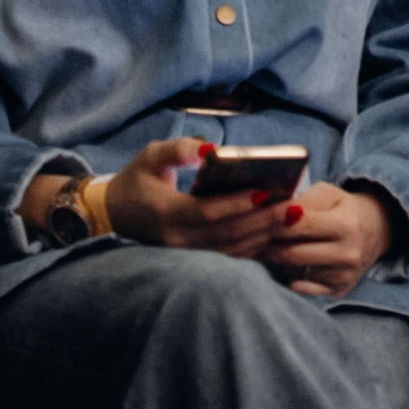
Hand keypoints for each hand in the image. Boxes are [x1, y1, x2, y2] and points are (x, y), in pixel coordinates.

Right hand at [100, 138, 295, 257]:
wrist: (114, 214)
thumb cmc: (137, 179)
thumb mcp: (150, 155)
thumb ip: (177, 149)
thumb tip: (208, 148)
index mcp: (165, 213)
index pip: (206, 212)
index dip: (237, 204)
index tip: (266, 191)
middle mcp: (175, 240)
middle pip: (226, 234)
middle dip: (263, 221)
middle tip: (294, 207)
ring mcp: (184, 255)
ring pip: (230, 250)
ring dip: (263, 235)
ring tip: (292, 217)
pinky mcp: (192, 260)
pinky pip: (227, 257)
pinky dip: (253, 247)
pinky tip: (275, 233)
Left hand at [260, 182, 392, 297]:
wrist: (378, 230)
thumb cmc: (343, 208)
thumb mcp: (328, 194)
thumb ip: (301, 200)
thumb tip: (269, 209)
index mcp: (346, 225)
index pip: (297, 226)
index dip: (270, 223)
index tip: (249, 220)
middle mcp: (347, 254)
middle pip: (291, 254)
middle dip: (264, 245)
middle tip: (243, 240)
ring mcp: (343, 276)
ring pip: (292, 272)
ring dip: (272, 261)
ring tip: (258, 249)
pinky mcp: (338, 291)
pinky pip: (300, 287)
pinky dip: (285, 276)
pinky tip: (277, 265)